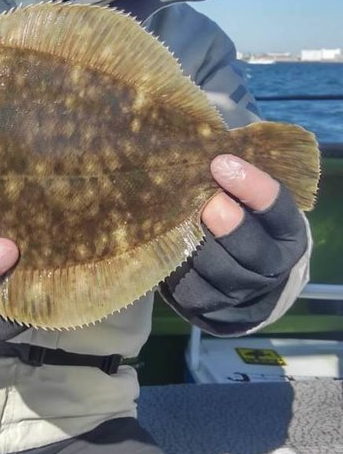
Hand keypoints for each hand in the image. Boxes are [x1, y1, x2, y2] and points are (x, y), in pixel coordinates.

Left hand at [161, 153, 306, 332]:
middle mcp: (273, 267)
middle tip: (207, 202)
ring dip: (199, 246)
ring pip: (222, 273)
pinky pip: (192, 291)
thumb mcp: (247, 199)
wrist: (239, 275)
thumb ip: (232, 180)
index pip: (278, 208)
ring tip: (179, 220)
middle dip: (229, 226)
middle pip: (253, 250)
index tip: (222, 163)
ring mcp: (243, 292)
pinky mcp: (211, 308)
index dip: (252, 186)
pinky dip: (178, 269)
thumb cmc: (241, 219)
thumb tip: (200, 145)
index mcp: (287, 232)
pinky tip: (166, 246)